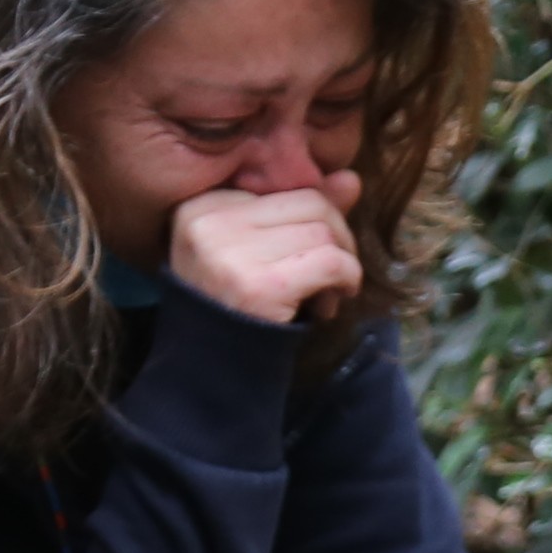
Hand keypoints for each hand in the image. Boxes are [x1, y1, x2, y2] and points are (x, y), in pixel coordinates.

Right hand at [166, 177, 365, 326]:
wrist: (213, 373)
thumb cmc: (237, 308)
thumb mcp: (260, 253)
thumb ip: (300, 213)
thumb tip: (351, 179)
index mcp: (200, 208)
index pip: (281, 190)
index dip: (310, 221)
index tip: (306, 257)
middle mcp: (210, 224)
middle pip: (309, 204)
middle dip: (336, 238)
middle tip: (332, 274)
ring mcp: (231, 255)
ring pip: (324, 232)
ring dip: (342, 263)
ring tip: (328, 292)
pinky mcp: (261, 286)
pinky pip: (331, 262)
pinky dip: (347, 278)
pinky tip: (335, 299)